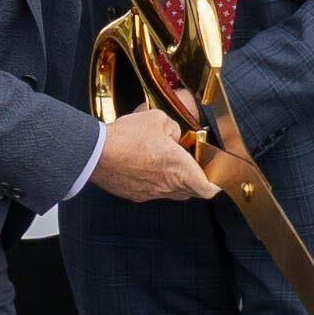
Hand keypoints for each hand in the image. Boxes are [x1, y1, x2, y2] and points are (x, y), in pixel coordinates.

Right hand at [86, 104, 219, 203]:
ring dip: (174, 181)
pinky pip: (153, 192)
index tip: (217, 179)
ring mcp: (151, 193)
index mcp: (180, 168)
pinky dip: (154, 182)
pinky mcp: (135, 195)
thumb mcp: (158, 119)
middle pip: (192, 192)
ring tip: (166, 163)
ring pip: (172, 192)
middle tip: (192, 166)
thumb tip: (174, 136)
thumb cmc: (126, 138)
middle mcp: (168, 186)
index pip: (208, 189)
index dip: (216, 185)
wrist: (96, 154)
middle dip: (196, 180)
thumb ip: (174, 128)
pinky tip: (145, 166)